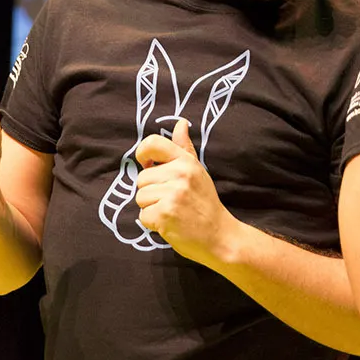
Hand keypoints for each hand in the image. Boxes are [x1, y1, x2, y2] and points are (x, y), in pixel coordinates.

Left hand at [134, 119, 238, 265]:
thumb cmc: (205, 203)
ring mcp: (172, 194)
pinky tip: (170, 223)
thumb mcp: (197, 171)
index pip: (153, 143)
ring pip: (140, 197)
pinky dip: (152, 223)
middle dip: (151, 192)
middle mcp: (179, 174)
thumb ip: (184, 148)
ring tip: (172, 212)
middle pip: (141, 178)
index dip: (142, 153)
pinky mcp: (164, 214)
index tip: (147, 165)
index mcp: (186, 161)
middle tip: (172, 201)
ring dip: (151, 208)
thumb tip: (180, 123)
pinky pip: (142, 216)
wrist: (220, 236)